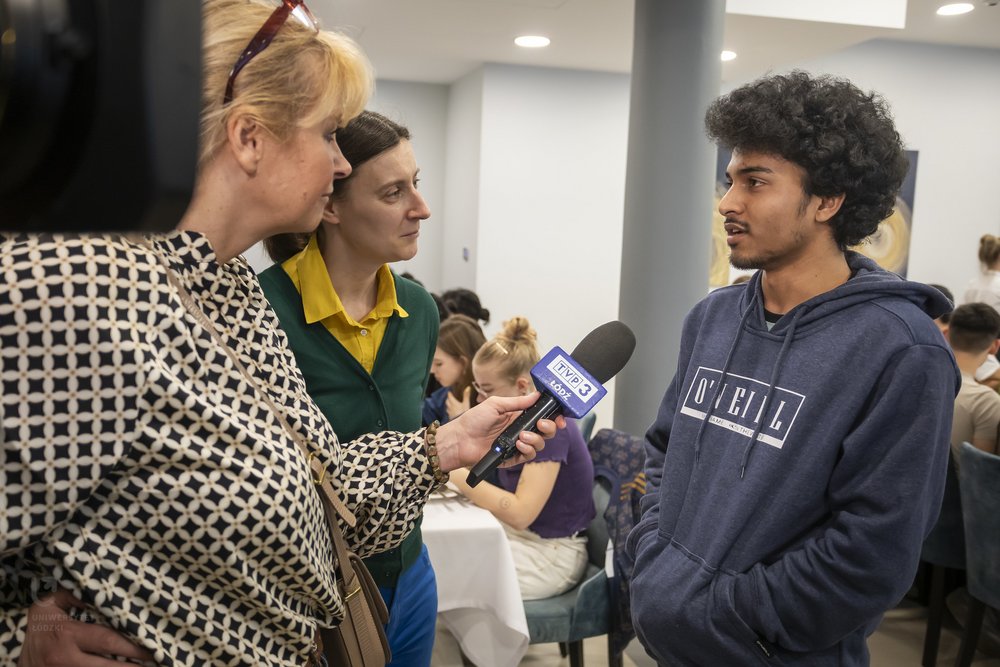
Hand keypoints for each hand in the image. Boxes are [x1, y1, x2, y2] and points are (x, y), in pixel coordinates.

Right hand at [18, 589, 153, 665]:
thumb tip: (101, 588)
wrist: (15, 654)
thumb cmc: (41, 623)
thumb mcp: (52, 603)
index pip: (107, 642)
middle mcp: (65, 658)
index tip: (152, 649)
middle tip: (156, 664)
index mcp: (67, 634)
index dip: (132, 648)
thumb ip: (75, 594)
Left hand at [434, 392, 564, 471]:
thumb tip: (537, 395)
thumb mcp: (496, 404)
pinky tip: (519, 443)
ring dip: (536, 439)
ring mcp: (517, 444)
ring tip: (523, 436)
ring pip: (540, 444)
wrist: (459, 439)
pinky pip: (528, 456)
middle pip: (546, 431)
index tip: (560, 416)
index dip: (553, 416)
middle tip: (542, 424)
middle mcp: (521, 430)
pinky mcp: (512, 458)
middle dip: (550, 427)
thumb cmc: (473, 420)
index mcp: (518, 416)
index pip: (542, 416)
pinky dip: (527, 449)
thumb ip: (518, 402)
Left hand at [445, 386, 471, 419]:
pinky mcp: (451, 418)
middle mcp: (450, 408)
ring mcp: (450, 413)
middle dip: (448, 399)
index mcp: (454, 403)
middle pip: (447, 402)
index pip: (450, 397)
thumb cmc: (464, 412)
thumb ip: (466, 396)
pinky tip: (452, 412)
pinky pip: (449, 413)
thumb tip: (468, 387)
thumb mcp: (466, 404)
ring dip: (448, 405)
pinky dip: (450, 411)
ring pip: (447, 407)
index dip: (449, 394)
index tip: (449, 392)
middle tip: (449, 397)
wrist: (462, 424)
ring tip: (450, 404)